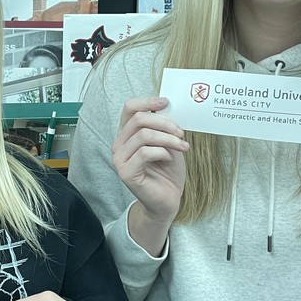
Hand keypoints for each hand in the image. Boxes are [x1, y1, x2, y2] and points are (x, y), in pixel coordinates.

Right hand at [112, 96, 187, 223]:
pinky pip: (145, 152)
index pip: (129, 108)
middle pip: (139, 119)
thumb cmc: (168, 171)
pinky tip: (170, 158)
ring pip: (144, 135)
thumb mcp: (168, 142)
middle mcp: (119, 145)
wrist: (168, 200)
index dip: (147, 101)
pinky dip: (163, 152)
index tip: (166, 102)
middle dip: (165, 122)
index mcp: (127, 134)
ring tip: (182, 146)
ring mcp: (119, 159)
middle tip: (181, 132)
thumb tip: (168, 106)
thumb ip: (163, 126)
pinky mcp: (125, 172)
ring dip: (168, 138)